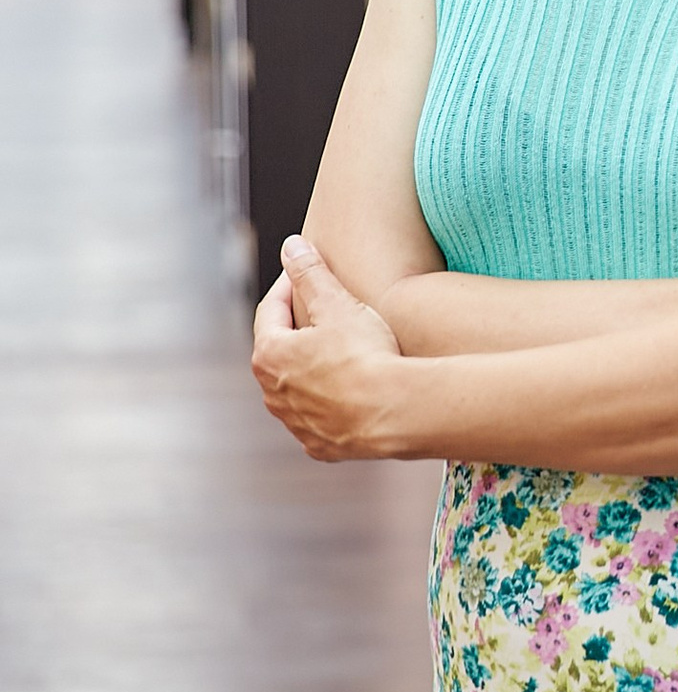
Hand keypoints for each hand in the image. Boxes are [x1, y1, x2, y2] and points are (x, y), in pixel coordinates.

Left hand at [251, 234, 404, 460]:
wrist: (395, 412)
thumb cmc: (365, 354)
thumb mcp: (338, 304)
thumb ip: (311, 273)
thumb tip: (291, 246)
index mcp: (269, 355)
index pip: (271, 310)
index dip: (290, 285)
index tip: (308, 270)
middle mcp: (272, 393)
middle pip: (280, 350)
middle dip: (299, 329)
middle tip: (325, 311)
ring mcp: (295, 423)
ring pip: (297, 388)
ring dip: (312, 369)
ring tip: (342, 353)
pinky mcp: (320, 445)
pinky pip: (319, 418)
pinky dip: (329, 403)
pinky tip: (353, 393)